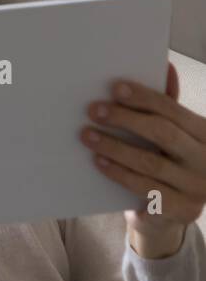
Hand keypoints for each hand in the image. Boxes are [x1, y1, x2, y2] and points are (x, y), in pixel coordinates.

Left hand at [80, 63, 205, 258]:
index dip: (143, 97)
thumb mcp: (171, 134)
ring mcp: (198, 187)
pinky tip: (99, 162)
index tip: (114, 87)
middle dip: (125, 119)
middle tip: (93, 110)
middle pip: (163, 133)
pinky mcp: (182, 210)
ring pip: (150, 163)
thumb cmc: (167, 164)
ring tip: (87, 135)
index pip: (173, 110)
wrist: (167, 214)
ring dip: (114, 146)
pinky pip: (145, 189)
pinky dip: (119, 174)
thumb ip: (166, 105)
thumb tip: (164, 65)